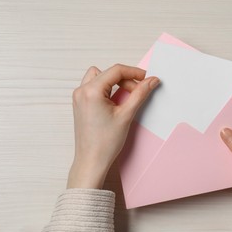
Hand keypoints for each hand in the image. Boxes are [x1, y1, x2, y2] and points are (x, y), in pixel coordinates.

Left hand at [67, 64, 159, 188]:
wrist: (92, 161)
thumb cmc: (105, 143)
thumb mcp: (126, 115)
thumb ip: (140, 94)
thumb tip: (151, 81)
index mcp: (91, 91)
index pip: (116, 71)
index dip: (134, 72)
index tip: (147, 78)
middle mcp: (82, 91)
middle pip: (108, 73)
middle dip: (126, 79)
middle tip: (139, 92)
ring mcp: (79, 97)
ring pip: (100, 77)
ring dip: (115, 83)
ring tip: (127, 96)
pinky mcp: (80, 104)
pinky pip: (95, 87)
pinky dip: (107, 90)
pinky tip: (117, 102)